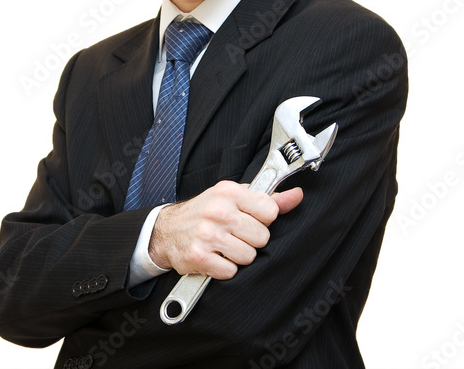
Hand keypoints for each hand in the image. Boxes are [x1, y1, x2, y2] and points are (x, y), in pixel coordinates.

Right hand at [148, 180, 302, 278]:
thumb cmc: (204, 213)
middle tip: (234, 236)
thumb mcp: (233, 198)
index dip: (263, 221)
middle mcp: (218, 211)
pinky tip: (215, 258)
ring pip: (248, 256)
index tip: (250, 220)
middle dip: (251, 240)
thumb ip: (267, 198)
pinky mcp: (199, 256)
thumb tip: (296, 196)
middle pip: (262, 237)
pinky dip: (224, 269)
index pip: (270, 211)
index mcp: (229, 192)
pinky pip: (231, 271)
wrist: (166, 230)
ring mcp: (207, 234)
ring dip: (238, 257)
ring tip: (224, 247)